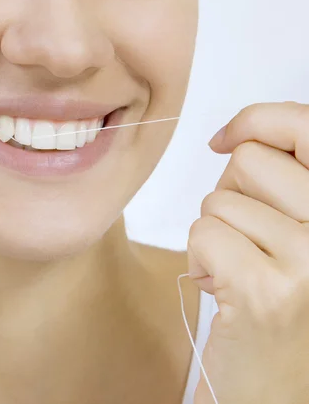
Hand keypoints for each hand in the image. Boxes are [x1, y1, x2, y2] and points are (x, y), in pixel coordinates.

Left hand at [188, 102, 308, 403]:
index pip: (307, 126)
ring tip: (238, 270)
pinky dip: (200, 259)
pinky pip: (203, 234)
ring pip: (218, 202)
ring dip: (214, 234)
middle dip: (229, 196)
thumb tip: (234, 137)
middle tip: (244, 240)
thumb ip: (282, 184)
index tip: (224, 138)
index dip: (257, 120)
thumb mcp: (294, 233)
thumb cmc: (279, 307)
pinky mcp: (268, 290)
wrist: (276, 388)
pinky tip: (223, 288)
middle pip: (249, 161)